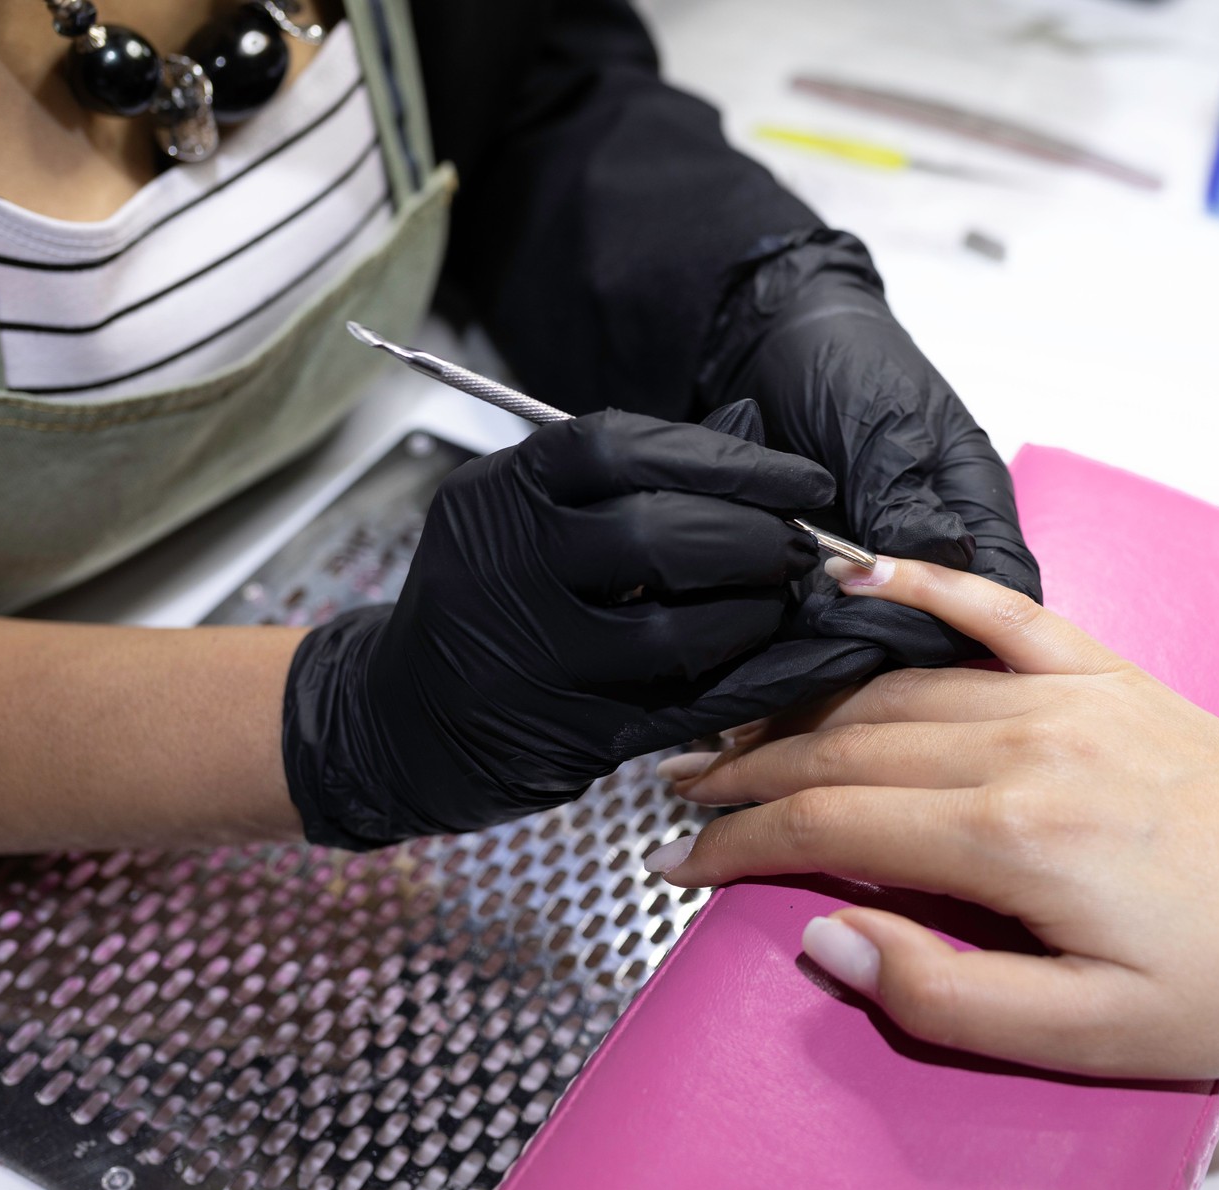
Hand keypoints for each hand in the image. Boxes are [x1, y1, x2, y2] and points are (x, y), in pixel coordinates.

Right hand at [280, 402, 881, 850]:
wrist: (400, 720)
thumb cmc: (490, 596)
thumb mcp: (531, 512)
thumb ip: (634, 471)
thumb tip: (752, 425)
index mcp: (502, 496)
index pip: (620, 448)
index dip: (725, 460)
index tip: (799, 479)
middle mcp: (509, 572)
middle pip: (654, 537)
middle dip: (751, 536)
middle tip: (801, 546)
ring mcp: (536, 661)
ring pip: (675, 634)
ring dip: (755, 613)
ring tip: (787, 600)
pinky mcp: (572, 735)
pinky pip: (691, 706)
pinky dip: (767, 681)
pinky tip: (818, 661)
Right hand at [651, 555, 1218, 1078]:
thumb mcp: (1090, 1035)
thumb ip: (942, 995)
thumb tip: (824, 937)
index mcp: (1013, 837)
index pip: (829, 824)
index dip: (739, 848)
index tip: (684, 869)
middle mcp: (1028, 743)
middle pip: (844, 746)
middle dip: (749, 775)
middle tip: (684, 799)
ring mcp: (1070, 696)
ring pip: (896, 687)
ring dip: (805, 709)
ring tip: (740, 735)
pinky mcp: (1109, 675)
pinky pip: (997, 612)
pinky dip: (922, 586)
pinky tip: (862, 574)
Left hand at [701, 231, 1041, 667]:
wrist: (770, 342)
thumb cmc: (844, 363)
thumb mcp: (883, 425)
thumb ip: (906, 497)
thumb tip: (940, 563)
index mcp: (974, 500)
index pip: (1004, 588)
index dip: (965, 618)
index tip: (898, 617)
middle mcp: (940, 539)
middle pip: (951, 624)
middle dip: (899, 631)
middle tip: (835, 618)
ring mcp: (890, 558)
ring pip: (894, 628)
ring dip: (853, 630)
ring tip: (805, 615)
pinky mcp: (839, 569)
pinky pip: (841, 615)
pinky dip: (817, 621)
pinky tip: (785, 615)